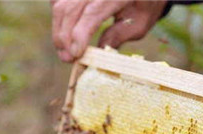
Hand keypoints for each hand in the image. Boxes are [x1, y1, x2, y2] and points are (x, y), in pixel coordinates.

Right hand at [51, 0, 167, 61]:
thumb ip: (118, 36)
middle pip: (70, 8)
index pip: (92, 12)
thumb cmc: (144, 5)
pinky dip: (58, 17)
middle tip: (66, 58)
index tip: (75, 54)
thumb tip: (96, 52)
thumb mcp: (139, 25)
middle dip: (64, 36)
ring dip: (58, 29)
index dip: (80, 34)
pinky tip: (63, 32)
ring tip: (64, 50)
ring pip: (60, 4)